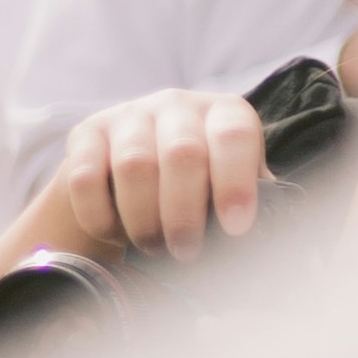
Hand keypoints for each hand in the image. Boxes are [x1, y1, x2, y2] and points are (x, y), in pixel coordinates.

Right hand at [28, 88, 268, 263]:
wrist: (131, 176)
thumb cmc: (197, 190)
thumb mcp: (230, 190)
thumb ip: (253, 204)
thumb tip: (272, 235)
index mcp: (225, 113)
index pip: (234, 137)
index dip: (235, 184)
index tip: (236, 228)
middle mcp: (178, 104)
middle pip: (182, 153)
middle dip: (185, 214)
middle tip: (186, 253)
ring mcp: (129, 114)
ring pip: (134, 165)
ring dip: (144, 219)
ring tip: (153, 248)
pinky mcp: (86, 133)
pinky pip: (86, 177)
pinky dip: (102, 217)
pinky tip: (116, 234)